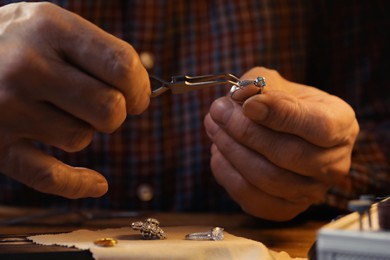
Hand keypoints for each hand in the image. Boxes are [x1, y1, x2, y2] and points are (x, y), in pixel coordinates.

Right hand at [0, 3, 149, 197]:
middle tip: (102, 105)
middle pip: (108, 109)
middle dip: (115, 113)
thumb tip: (141, 94)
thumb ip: (99, 51)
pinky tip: (97, 183)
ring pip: (80, 138)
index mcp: (51, 29)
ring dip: (82, 130)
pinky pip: (47, 177)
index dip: (139, 87)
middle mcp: (27, 66)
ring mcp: (7, 107)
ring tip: (59, 110)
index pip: (122, 66)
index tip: (135, 95)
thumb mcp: (55, 24)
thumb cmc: (23, 41)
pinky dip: (77, 184)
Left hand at [204, 67, 358, 220]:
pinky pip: (252, 197)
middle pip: (288, 154)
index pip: (318, 126)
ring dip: (231, 150)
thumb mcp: (275, 83)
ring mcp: (312, 191)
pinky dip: (228, 173)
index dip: (280, 115)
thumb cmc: (283, 104)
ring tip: (214, 126)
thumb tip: (239, 98)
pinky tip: (219, 152)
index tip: (247, 104)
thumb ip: (258, 84)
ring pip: (267, 177)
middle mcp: (334, 163)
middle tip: (218, 111)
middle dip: (244, 131)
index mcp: (341, 125)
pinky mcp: (286, 209)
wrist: (286, 132)